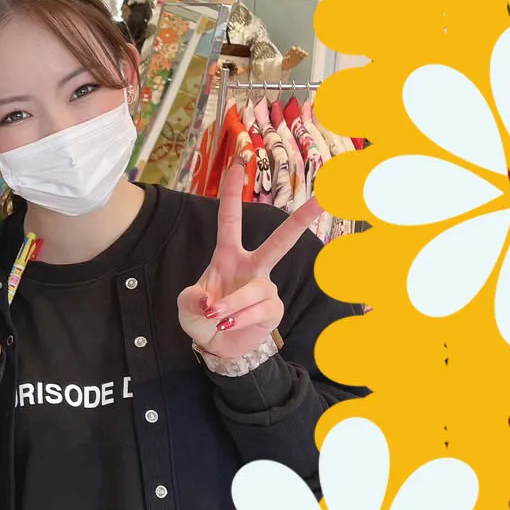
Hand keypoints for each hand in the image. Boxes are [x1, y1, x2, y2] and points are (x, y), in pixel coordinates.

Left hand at [178, 161, 322, 359]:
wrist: (217, 345)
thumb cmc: (202, 317)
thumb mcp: (186, 306)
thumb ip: (191, 300)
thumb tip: (210, 301)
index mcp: (228, 255)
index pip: (230, 220)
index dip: (233, 193)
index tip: (239, 163)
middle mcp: (252, 266)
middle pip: (280, 241)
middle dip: (303, 219)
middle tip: (324, 198)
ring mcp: (265, 287)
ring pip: (252, 291)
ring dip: (229, 305)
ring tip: (214, 316)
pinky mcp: (274, 309)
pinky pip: (257, 312)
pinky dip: (238, 320)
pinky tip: (228, 324)